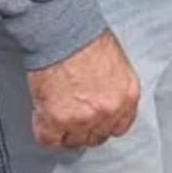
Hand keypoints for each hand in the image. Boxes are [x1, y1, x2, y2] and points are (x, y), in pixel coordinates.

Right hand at [26, 28, 140, 150]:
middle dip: (85, 128)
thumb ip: (114, 87)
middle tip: (73, 115)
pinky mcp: (56, 120)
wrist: (63, 30)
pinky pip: (49, 140)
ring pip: (73, 141)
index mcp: (127, 96)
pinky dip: (44, 131)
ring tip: (57, 113)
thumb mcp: (116, 62)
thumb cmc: (87, 37)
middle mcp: (109, 111)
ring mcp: (83, 119)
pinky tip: (44, 116)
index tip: (95, 120)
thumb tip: (104, 98)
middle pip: (96, 137)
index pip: (120, 127)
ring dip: (64, 131)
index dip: (105, 123)